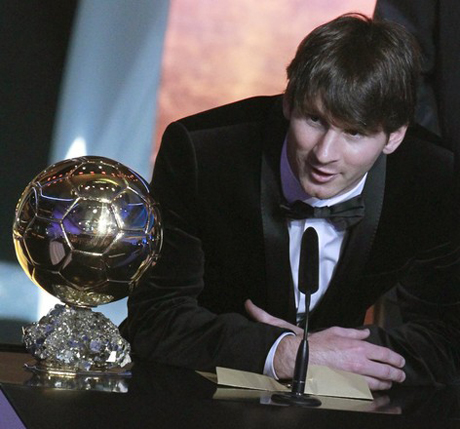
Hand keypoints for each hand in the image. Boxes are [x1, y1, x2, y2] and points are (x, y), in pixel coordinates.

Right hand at [245, 299, 405, 390]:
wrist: (304, 358)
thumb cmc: (318, 344)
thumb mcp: (337, 331)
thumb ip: (354, 332)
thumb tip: (365, 333)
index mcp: (359, 348)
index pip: (385, 354)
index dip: (396, 359)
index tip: (400, 362)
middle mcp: (360, 363)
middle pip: (386, 372)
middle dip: (397, 374)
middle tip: (400, 375)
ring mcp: (355, 377)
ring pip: (378, 383)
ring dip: (386, 383)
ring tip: (388, 382)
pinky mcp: (348, 386)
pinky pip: (365, 390)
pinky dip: (372, 390)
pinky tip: (373, 388)